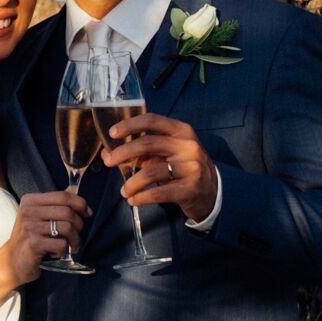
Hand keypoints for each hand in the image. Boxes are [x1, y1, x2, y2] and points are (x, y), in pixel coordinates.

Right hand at [1, 189, 90, 283]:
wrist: (13, 260)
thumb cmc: (29, 237)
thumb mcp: (39, 216)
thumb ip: (55, 203)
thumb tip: (74, 188)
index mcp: (30, 200)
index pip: (63, 196)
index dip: (80, 203)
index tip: (87, 213)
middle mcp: (28, 211)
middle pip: (67, 212)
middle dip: (79, 225)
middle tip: (76, 235)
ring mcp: (30, 227)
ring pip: (67, 227)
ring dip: (74, 240)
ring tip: (70, 246)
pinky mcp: (33, 243)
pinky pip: (61, 244)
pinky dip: (63, 250)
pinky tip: (55, 252)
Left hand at [102, 112, 219, 224]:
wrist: (212, 191)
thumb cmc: (184, 167)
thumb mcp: (169, 152)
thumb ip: (143, 150)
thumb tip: (109, 154)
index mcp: (182, 131)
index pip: (152, 120)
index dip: (130, 125)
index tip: (112, 133)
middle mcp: (188, 146)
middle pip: (148, 144)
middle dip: (123, 153)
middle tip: (109, 162)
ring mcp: (191, 167)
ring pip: (151, 172)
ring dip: (131, 183)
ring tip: (124, 191)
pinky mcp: (190, 188)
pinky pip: (159, 193)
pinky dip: (142, 197)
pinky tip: (133, 200)